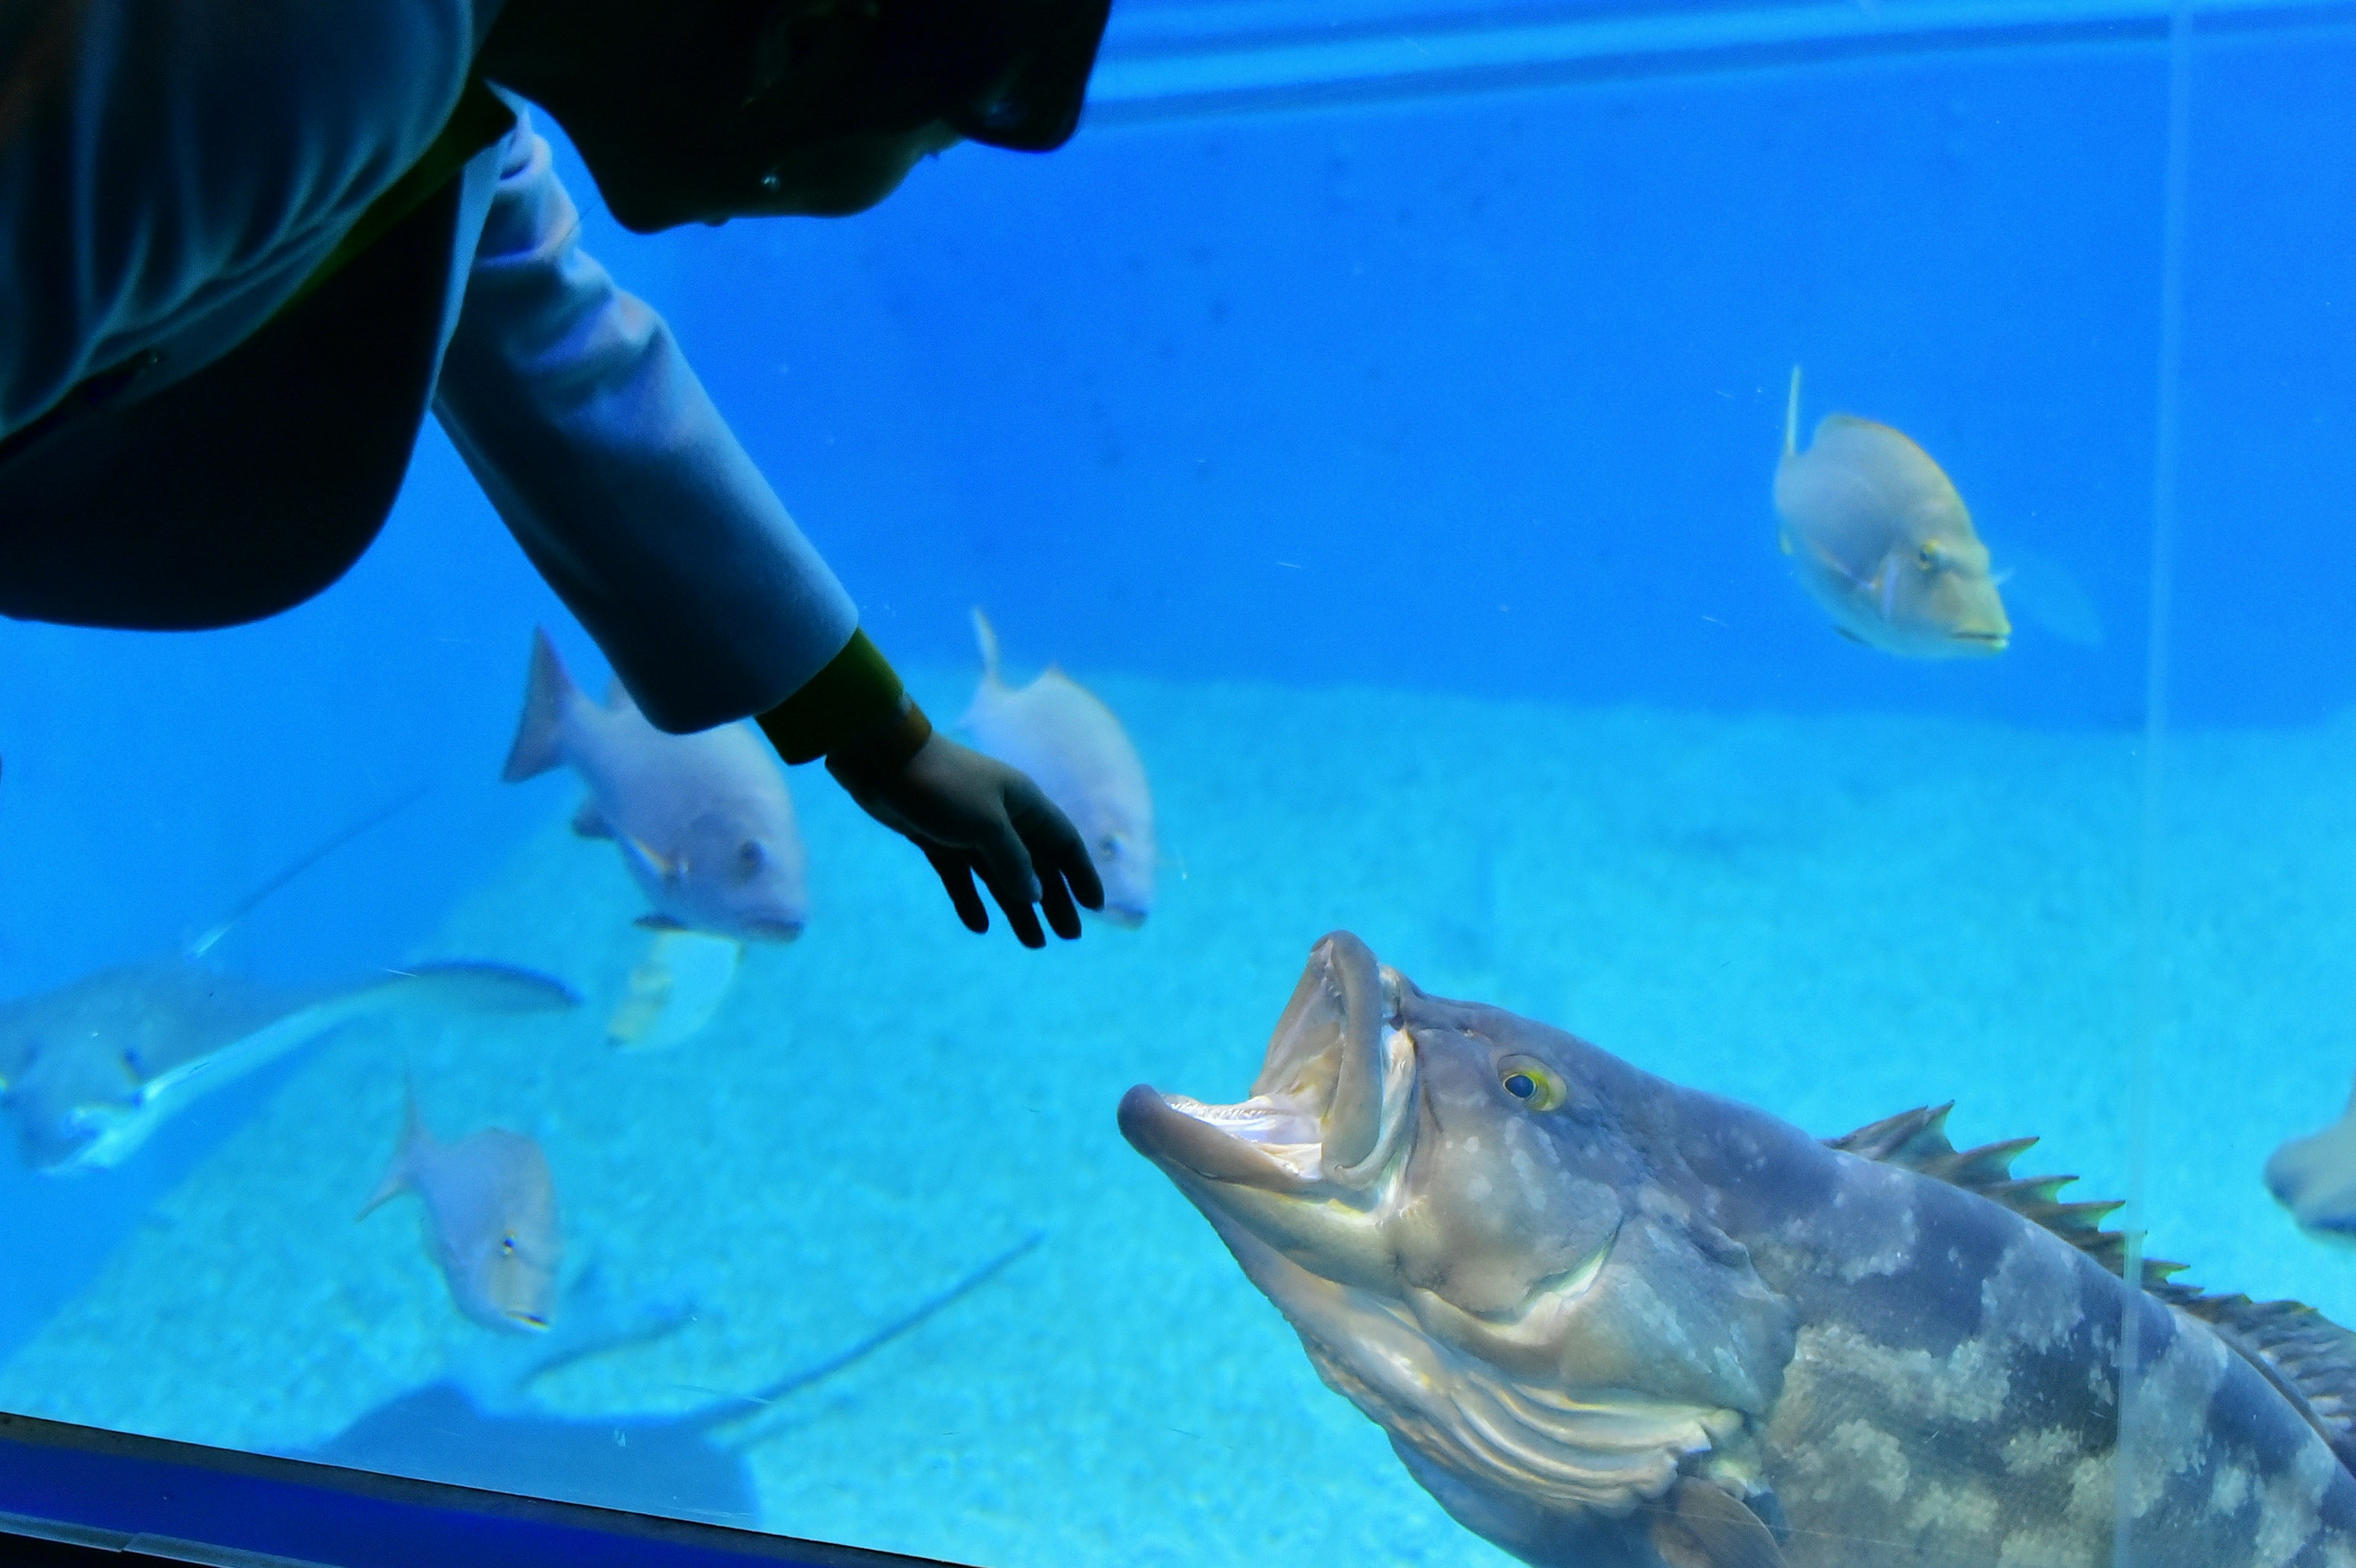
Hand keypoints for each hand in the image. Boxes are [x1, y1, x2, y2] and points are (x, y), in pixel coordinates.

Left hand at [829, 731, 1104, 947]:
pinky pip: (962, 876)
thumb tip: (1036, 895)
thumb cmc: (942, 786)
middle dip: (1053, 900)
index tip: (1095, 907)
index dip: (1080, 874)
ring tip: (1034, 942)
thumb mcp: (986, 824)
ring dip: (1017, 907)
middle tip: (1068, 935)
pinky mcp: (938, 838)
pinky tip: (980, 925)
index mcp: (1023, 803)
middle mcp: (1001, 815)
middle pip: (1035, 864)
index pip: (1063, 842)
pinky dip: (972, 899)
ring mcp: (969, 828)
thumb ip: (1014, 861)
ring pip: (1000, 875)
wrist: (881, 761)